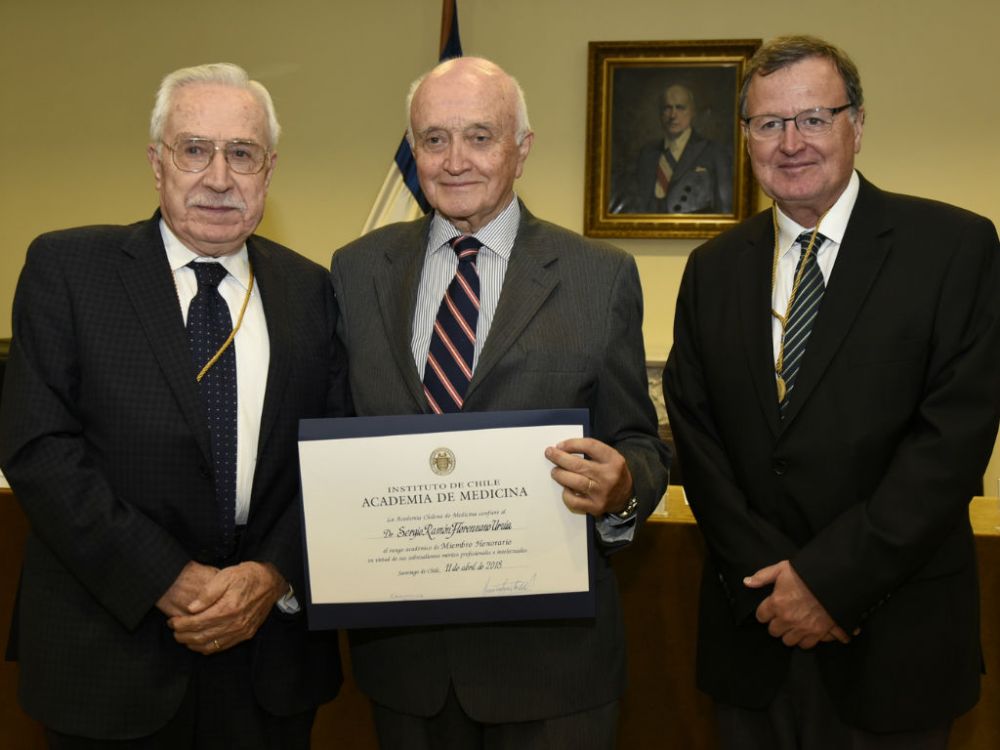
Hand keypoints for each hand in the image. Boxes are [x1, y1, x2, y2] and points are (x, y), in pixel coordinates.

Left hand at [167, 561, 286, 654]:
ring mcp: (241, 631)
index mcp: (228, 608)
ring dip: (193, 644)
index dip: (180, 625)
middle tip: (174, 630)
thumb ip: (207, 593)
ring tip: (183, 637)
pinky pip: (222, 647)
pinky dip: (207, 648)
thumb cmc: (248, 576)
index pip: (197, 623)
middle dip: (183, 636)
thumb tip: (191, 608)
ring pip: (210, 645)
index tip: (171, 621)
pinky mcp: (246, 634)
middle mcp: (235, 623)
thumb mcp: (226, 576)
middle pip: (201, 637)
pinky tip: (200, 642)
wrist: (271, 582)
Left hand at [545, 438, 633, 516]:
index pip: (590, 446)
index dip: (572, 444)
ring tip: (555, 471)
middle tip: (550, 453)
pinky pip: (574, 501)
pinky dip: (566, 494)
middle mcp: (608, 476)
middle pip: (578, 465)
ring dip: (560, 475)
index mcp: (613, 460)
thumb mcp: (609, 457)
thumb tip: (563, 449)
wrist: (626, 497)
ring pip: (574, 482)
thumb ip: (591, 451)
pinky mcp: (595, 507)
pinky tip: (565, 488)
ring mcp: (601, 493)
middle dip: (559, 458)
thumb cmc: (611, 473)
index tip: (560, 445)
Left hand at [745, 560, 850, 648]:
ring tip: (794, 625)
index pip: (761, 616)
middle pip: (774, 631)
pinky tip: (808, 631)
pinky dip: (807, 639)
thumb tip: (747, 582)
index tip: (769, 609)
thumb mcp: (782, 568)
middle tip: (782, 616)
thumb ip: (763, 576)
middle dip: (776, 624)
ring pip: (789, 641)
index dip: (764, 612)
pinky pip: (807, 644)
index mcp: (777, 603)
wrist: (835, 579)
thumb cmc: (808, 573)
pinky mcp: (819, 633)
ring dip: (790, 633)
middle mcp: (788, 619)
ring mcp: (804, 627)